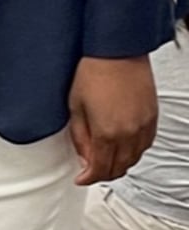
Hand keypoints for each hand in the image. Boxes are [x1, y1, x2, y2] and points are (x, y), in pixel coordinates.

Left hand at [67, 55, 157, 184]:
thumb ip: (80, 137)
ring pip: (134, 158)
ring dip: (120, 164)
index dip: (89, 178)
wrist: (117, 51)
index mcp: (108, 133)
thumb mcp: (75, 107)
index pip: (101, 169)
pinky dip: (134, 152)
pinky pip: (146, 144)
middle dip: (103, 174)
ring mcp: (144, 126)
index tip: (81, 179)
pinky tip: (123, 147)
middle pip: (119, 168)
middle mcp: (130, 133)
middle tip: (91, 172)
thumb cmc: (93, 72)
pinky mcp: (153, 116)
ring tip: (105, 161)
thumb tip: (83, 157)